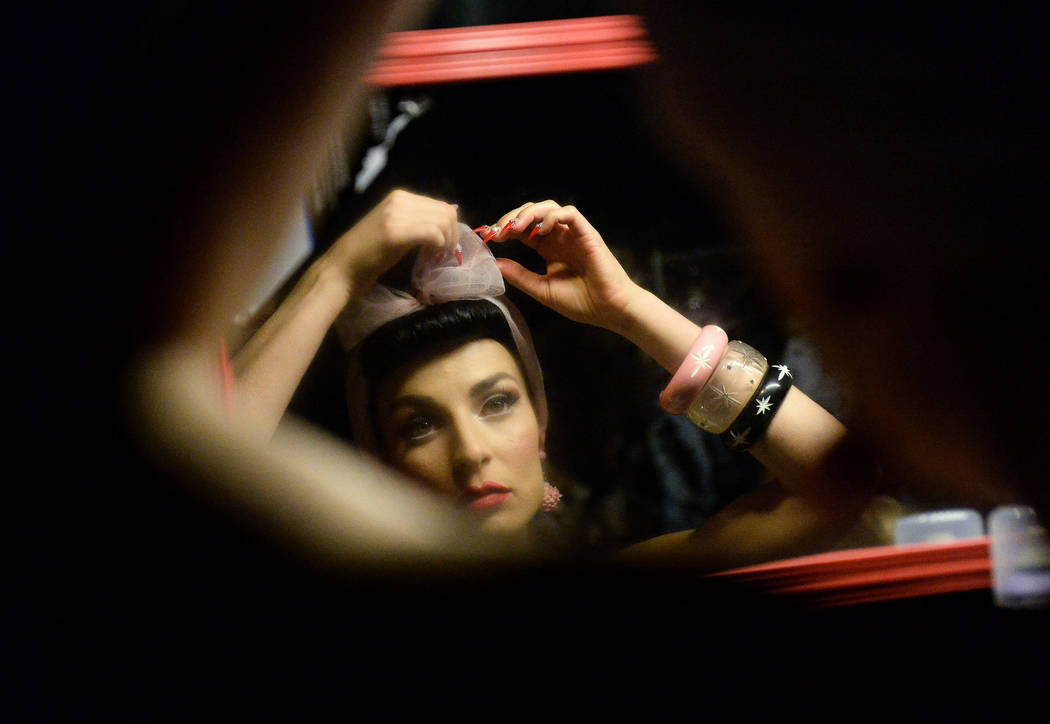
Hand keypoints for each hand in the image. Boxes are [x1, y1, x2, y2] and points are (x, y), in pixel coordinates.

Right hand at [322, 189, 459, 298]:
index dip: (449, 228)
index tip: (442, 247)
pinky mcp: (395, 232)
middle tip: (443, 255)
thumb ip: (420, 220)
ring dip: (446, 243)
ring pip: (442, 221)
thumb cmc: (369, 253)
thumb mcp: (398, 229)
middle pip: (446, 212)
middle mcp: (400, 199)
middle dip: (451, 235)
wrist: (342, 267)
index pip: (441, 205)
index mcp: (400, 196)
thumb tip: (450, 213)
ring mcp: (396, 214)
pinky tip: (429, 258)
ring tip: (436, 258)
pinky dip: (438, 247)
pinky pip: (433, 233)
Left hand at [486, 201, 639, 331]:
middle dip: (513, 217)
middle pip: (533, 213)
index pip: (523, 229)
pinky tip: (540, 230)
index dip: (506, 229)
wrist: (610, 310)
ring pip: (549, 207)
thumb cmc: (582, 303)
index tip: (490, 237)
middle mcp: (560, 237)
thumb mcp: (542, 290)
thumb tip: (495, 263)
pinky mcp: (587, 233)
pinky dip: (552, 216)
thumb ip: (520, 276)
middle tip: (498, 230)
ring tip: (515, 228)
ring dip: (529, 213)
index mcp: (549, 249)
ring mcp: (574, 233)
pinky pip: (569, 213)